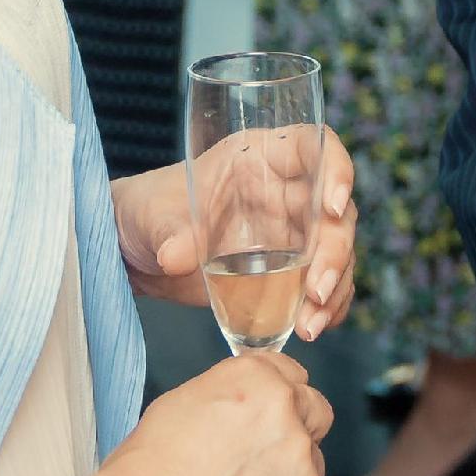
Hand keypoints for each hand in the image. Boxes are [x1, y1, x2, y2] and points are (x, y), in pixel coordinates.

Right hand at [101, 350, 332, 475]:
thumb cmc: (150, 466)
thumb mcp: (186, 401)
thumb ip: (233, 397)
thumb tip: (246, 411)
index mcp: (256, 378)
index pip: (292, 372)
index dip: (277, 395)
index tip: (268, 414)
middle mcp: (287, 411)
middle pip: (316, 411)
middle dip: (299, 426)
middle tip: (264, 454)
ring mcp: (302, 461)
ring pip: (313, 463)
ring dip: (291, 474)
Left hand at [111, 132, 358, 338]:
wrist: (139, 253)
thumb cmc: (149, 212)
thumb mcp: (153, 216)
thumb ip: (168, 232)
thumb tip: (176, 256)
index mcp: (259, 158)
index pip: (314, 147)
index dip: (337, 170)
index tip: (333, 208)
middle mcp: (285, 192)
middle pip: (334, 213)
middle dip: (335, 253)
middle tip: (315, 292)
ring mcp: (291, 233)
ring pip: (335, 254)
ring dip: (333, 289)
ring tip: (309, 326)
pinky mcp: (288, 272)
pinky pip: (322, 286)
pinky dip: (326, 309)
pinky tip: (312, 328)